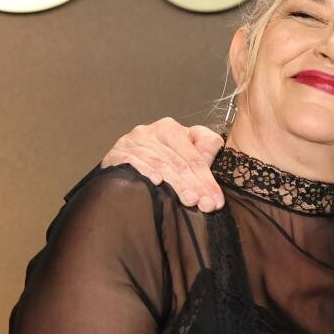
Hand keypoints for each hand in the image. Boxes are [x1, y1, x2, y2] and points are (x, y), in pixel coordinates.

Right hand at [101, 118, 224, 210]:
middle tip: (206, 205)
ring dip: (177, 184)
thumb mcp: (187, 145)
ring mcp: (131, 142)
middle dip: (195, 186)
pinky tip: (157, 183)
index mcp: (170, 128)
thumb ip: (206, 146)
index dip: (207, 179)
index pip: (194, 157)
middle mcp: (149, 132)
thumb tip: (211, 159)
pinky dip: (147, 172)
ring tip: (190, 201)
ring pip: (160, 164)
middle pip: (178, 163)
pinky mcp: (116, 154)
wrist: (123, 159)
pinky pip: (134, 162)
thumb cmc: (162, 155)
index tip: (216, 200)